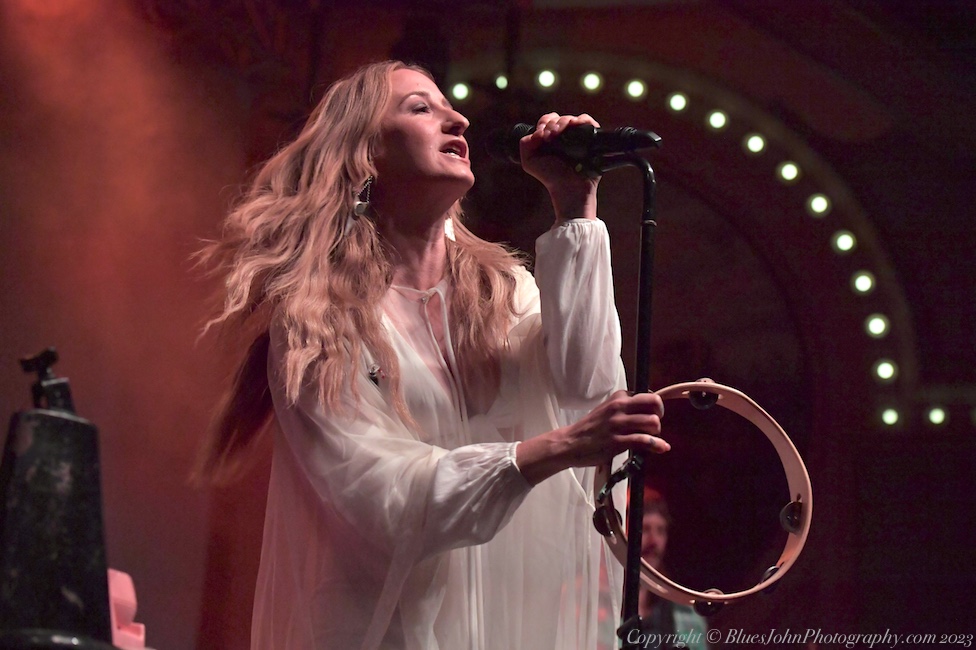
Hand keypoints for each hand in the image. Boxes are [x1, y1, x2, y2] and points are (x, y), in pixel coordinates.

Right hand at [516, 390, 667, 484]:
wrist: (570, 443)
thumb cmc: (590, 429)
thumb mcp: (606, 410)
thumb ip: (624, 408)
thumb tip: (646, 412)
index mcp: (617, 398)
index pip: (647, 395)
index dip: (654, 406)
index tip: (652, 414)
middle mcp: (618, 407)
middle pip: (654, 403)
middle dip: (660, 415)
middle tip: (655, 426)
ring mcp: (618, 424)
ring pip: (652, 422)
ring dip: (656, 432)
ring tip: (650, 438)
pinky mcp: (617, 441)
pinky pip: (644, 440)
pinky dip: (656, 445)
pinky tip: (661, 448)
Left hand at [519, 113, 601, 223]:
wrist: (568, 188)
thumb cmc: (550, 177)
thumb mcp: (529, 161)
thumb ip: (525, 143)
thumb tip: (538, 131)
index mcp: (550, 137)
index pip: (547, 120)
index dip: (543, 124)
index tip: (542, 136)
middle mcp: (564, 135)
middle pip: (559, 117)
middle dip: (552, 123)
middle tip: (550, 136)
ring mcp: (577, 137)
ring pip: (572, 118)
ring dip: (564, 121)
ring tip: (558, 133)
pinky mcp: (590, 139)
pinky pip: (588, 122)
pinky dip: (582, 120)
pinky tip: (575, 124)